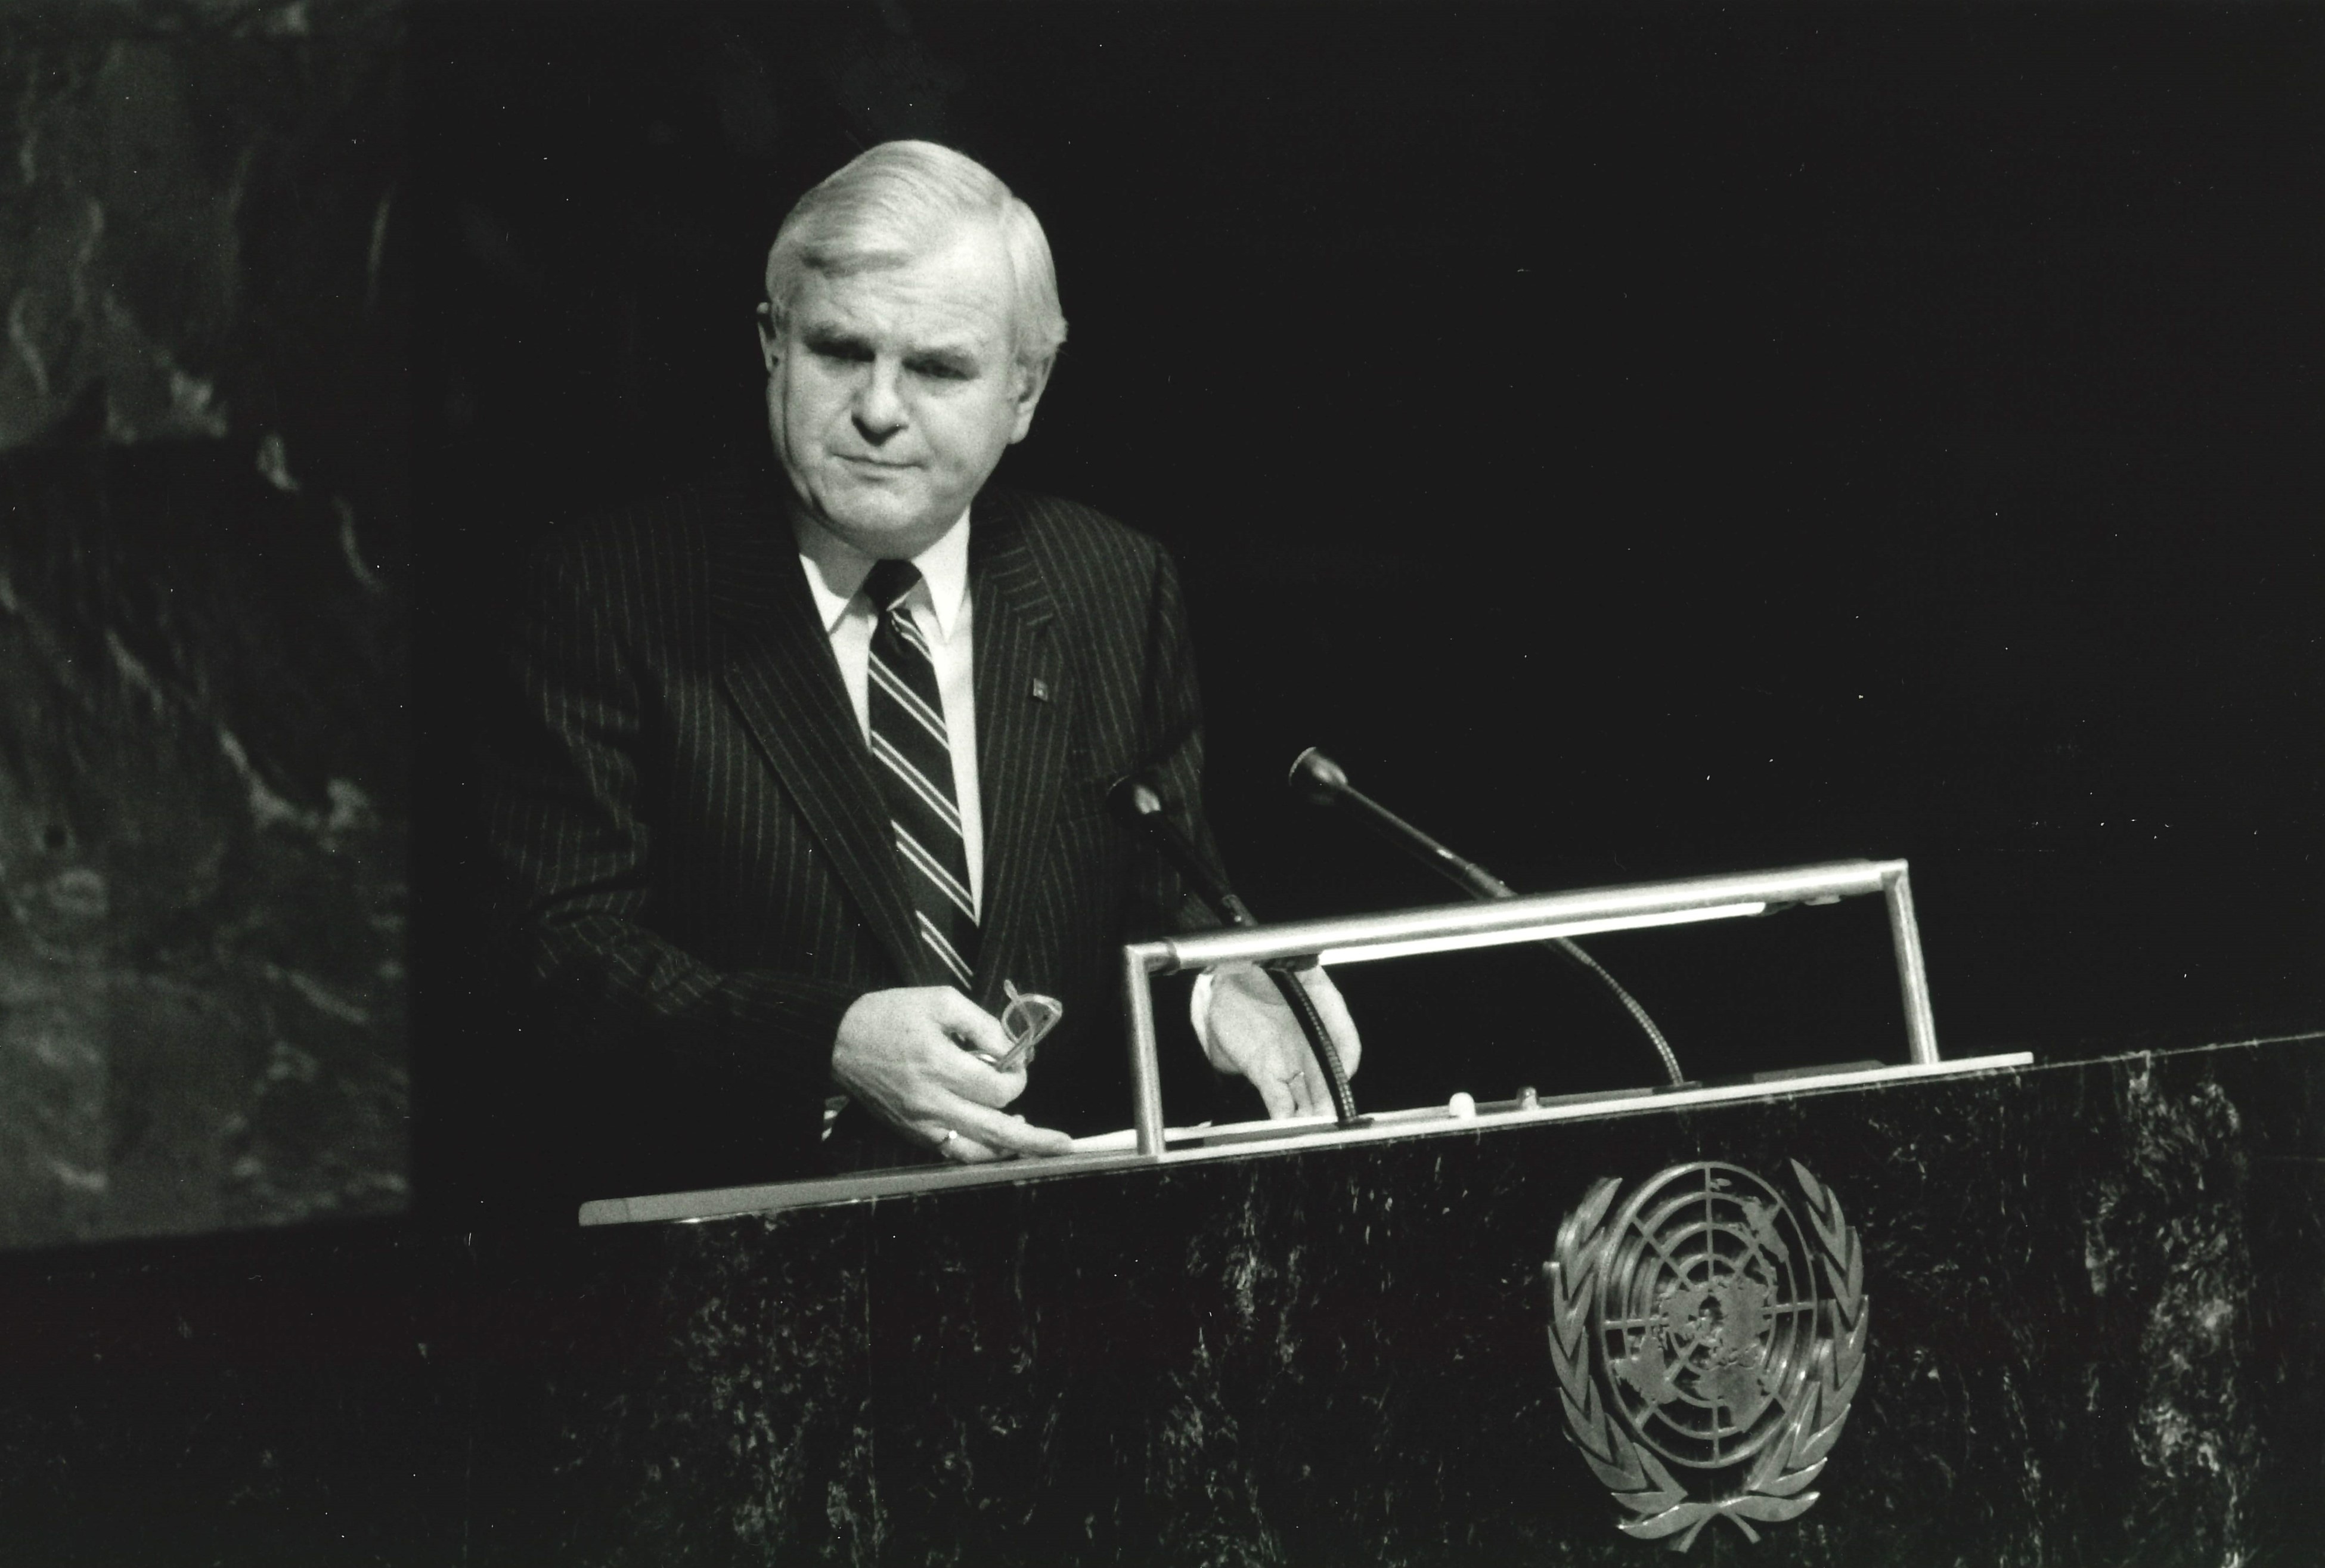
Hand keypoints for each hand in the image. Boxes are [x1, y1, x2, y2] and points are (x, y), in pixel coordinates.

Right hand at [830, 987, 1076, 1162]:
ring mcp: (921, 1124)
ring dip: (1010, 1150)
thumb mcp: (941, 1001)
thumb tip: (1015, 1049)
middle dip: (1036, 1137)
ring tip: (1037, 1142)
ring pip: (976, 1152)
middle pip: (996, 1130)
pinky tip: (997, 1140)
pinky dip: (980, 1152)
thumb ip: (983, 1024)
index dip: (1018, 1076)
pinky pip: (953, 1153)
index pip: (998, 1087)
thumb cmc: (890, 1015)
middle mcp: (931, 1102)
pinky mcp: (912, 1133)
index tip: (1016, 1061)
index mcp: (938, 1064)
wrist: (838, 1041)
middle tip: (1065, 1143)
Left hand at [1194, 961, 1361, 1119]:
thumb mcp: (1296, 970)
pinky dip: (1283, 1114)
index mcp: (1324, 1015)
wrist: (1228, 974)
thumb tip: (1323, 1008)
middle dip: (1329, 1098)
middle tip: (1330, 1114)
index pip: (1345, 1043)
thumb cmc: (1264, 967)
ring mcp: (1287, 1061)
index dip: (1347, 1060)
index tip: (1344, 1072)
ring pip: (1306, 1094)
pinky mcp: (1263, 1073)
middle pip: (1326, 1078)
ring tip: (1312, 1125)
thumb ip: (1312, 986)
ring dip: (1310, 1113)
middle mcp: (1309, 1043)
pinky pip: (1278, 1098)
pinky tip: (1287, 1124)